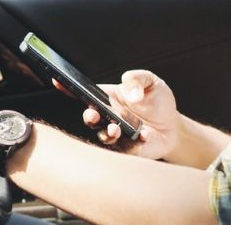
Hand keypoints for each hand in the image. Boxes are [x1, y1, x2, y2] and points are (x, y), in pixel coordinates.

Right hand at [64, 70, 180, 159]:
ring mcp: (116, 135)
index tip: (58, 81)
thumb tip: (132, 94)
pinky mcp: (128, 150)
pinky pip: (126, 149)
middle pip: (90, 117)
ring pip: (103, 137)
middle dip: (89, 116)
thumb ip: (138, 80)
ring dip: (107, 133)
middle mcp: (108, 117)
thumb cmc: (157, 100)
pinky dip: (134, 143)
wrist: (172, 125)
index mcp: (108, 98)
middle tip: (93, 114)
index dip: (69, 87)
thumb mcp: (151, 81)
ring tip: (116, 128)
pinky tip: (144, 135)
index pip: (86, 93)